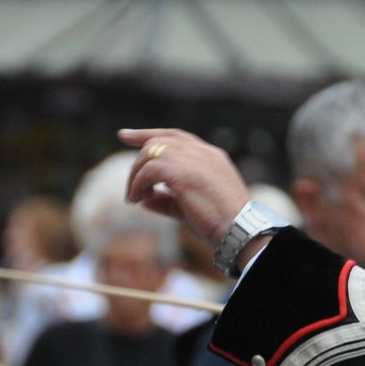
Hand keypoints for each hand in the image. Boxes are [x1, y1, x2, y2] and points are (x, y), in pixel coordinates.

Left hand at [119, 128, 250, 247]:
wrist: (239, 231)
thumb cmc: (220, 225)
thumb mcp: (191, 208)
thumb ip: (167, 200)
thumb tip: (144, 199)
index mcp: (210, 156)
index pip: (176, 137)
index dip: (148, 134)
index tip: (125, 136)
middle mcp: (202, 152)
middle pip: (159, 140)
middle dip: (136, 156)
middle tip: (128, 185)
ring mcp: (192, 159)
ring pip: (150, 153)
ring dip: (136, 176)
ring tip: (134, 198)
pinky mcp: (182, 172)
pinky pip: (148, 170)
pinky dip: (138, 185)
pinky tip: (138, 200)